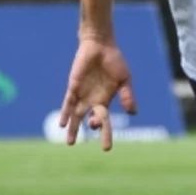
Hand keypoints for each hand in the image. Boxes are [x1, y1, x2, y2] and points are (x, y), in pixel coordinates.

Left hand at [59, 36, 137, 151]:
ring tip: (70, 142)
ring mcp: (82, 94)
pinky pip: (68, 103)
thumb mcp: (125, 80)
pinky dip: (65, 113)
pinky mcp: (73, 87)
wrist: (100, 46)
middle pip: (89, 120)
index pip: (105, 121)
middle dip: (86, 133)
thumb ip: (127, 96)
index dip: (105, 133)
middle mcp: (92, 100)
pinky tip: (62, 123)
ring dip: (72, 128)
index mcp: (105, 100)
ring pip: (76, 115)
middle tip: (83, 146)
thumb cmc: (114, 62)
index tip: (106, 147)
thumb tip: (133, 113)